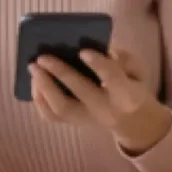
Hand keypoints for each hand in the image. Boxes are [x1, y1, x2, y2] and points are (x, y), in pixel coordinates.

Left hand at [29, 49, 171, 153]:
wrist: (132, 121)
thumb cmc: (131, 86)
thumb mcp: (137, 70)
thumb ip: (121, 58)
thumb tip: (93, 47)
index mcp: (127, 95)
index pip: (113, 79)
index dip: (98, 65)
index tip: (82, 51)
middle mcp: (105, 111)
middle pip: (80, 93)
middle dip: (60, 72)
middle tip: (42, 57)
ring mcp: (87, 121)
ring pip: (61, 109)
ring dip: (43, 86)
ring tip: (33, 67)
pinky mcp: (73, 124)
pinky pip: (51, 116)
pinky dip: (39, 98)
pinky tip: (35, 81)